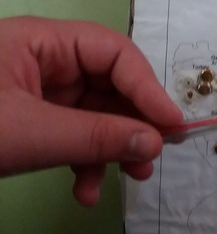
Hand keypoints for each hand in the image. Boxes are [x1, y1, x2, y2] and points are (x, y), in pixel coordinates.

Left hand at [0, 16, 183, 205]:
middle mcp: (45, 61)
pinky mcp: (28, 120)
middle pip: (109, 85)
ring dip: (112, 149)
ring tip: (128, 179)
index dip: (147, 87)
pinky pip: (71, 135)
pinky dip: (84, 162)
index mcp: (42, 41)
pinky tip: (84, 191)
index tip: (172, 126)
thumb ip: (95, 136)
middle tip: (153, 157)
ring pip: (95, 114)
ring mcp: (37, 92)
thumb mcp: (27, 134)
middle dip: (132, 124)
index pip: (113, 53)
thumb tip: (155, 141)